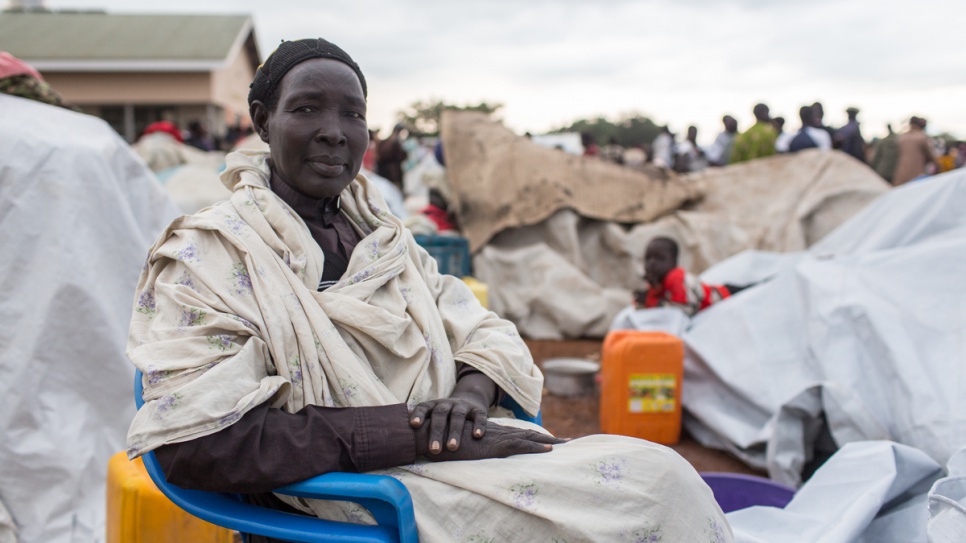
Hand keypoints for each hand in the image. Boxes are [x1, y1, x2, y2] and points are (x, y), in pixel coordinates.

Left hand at [410, 371, 496, 453]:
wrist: (469, 400)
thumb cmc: (445, 418)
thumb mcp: (432, 417)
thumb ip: (421, 426)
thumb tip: (399, 441)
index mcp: (433, 406)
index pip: (423, 407)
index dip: (418, 415)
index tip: (413, 425)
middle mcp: (447, 404)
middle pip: (440, 414)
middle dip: (436, 432)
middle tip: (433, 450)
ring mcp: (462, 406)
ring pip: (458, 416)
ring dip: (455, 431)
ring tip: (452, 447)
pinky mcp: (477, 409)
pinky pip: (478, 416)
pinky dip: (478, 425)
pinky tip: (477, 436)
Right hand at [414, 420, 564, 461]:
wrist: (430, 433)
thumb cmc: (441, 441)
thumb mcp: (458, 444)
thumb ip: (467, 446)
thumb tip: (469, 453)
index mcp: (491, 434)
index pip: (519, 435)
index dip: (537, 438)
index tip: (553, 442)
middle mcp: (497, 433)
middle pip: (530, 435)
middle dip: (550, 439)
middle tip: (571, 442)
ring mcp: (497, 438)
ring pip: (530, 439)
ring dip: (549, 442)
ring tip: (568, 445)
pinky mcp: (493, 445)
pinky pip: (521, 447)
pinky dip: (536, 448)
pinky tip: (550, 451)